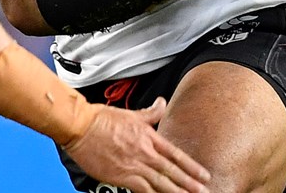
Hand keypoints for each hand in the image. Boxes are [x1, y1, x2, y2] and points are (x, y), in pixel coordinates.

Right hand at [64, 98, 209, 192]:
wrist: (81, 126)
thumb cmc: (102, 119)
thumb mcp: (132, 113)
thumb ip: (151, 113)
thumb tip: (162, 103)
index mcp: (149, 137)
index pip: (176, 155)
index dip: (192, 167)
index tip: (204, 176)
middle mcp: (145, 153)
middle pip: (172, 172)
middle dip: (189, 184)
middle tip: (204, 192)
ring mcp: (134, 166)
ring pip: (160, 184)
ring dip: (176, 192)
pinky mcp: (121, 177)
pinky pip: (142, 190)